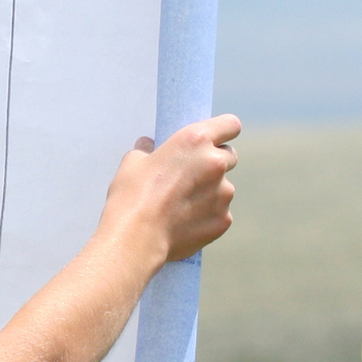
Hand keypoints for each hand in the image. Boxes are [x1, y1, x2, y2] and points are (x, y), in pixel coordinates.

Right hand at [102, 114, 240, 262]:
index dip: (223, 131)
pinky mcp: (224, 220)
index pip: (230, 125)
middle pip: (229, 156)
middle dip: (214, 162)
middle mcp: (216, 164)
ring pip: (223, 188)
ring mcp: (223, 194)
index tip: (214, 139)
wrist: (137, 237)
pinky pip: (219, 213)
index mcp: (195, 141)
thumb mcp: (132, 163)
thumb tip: (149, 147)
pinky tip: (183, 222)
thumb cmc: (131, 196)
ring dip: (208, 192)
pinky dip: (206, 215)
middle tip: (190, 175)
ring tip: (180, 205)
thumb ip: (147, 150)